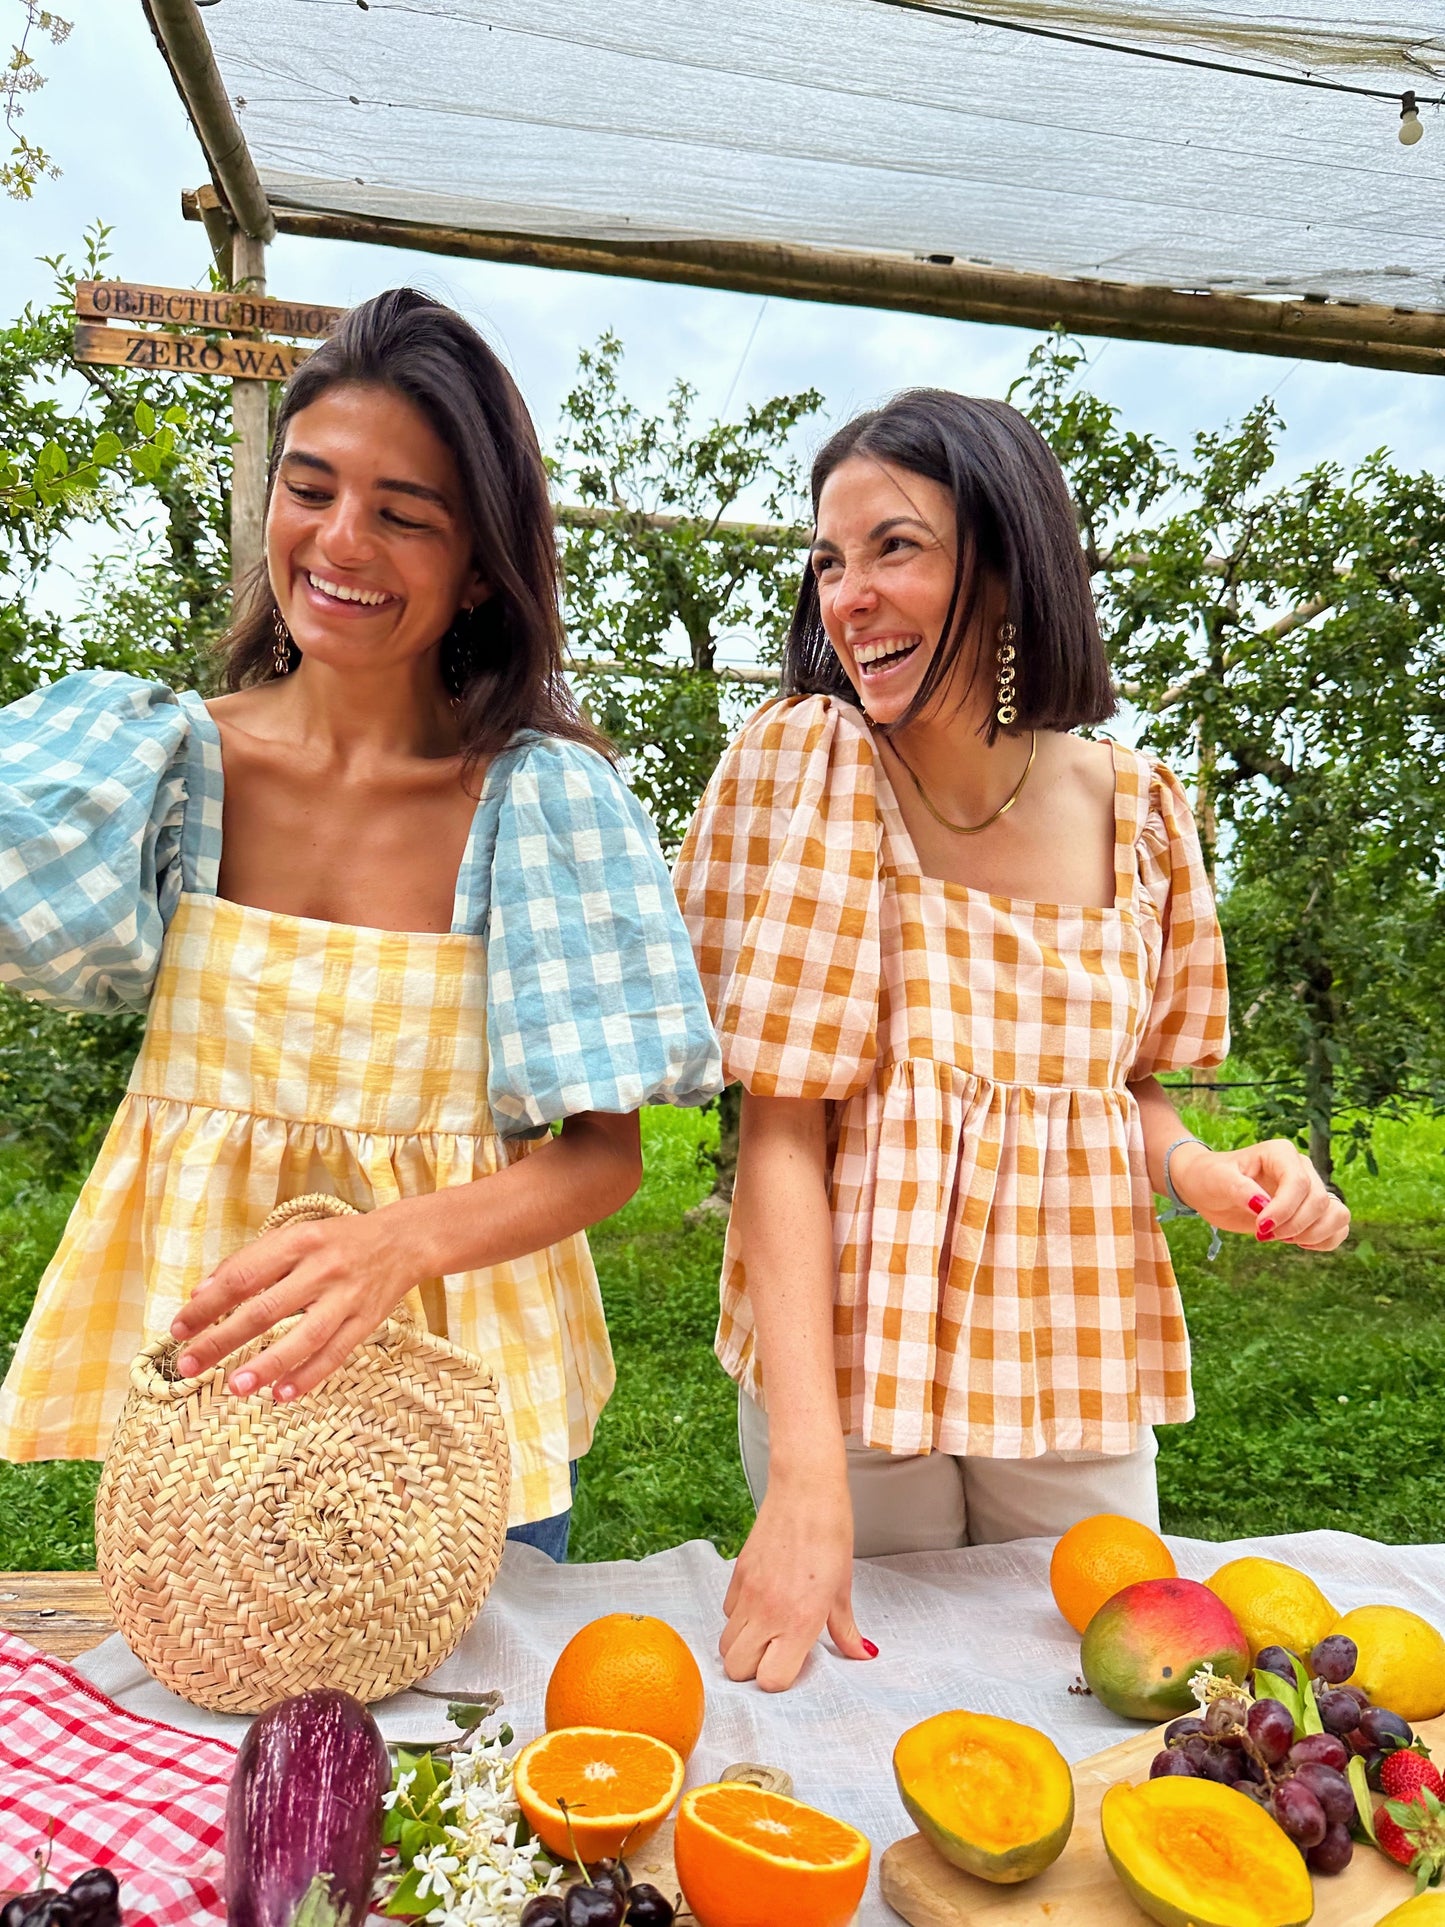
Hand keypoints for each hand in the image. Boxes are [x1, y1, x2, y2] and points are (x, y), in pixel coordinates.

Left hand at [170, 1207, 421, 1400]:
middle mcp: (323, 1268)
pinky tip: (281, 1395)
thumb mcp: (294, 1237)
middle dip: (223, 1340)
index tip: (179, 1330)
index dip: (207, 1305)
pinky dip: (308, 1376)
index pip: (242, 1276)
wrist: (403, 1241)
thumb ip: (249, 1262)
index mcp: (299, 1241)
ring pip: (303, 1336)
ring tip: (234, 1387)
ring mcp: (347, 1297)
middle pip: (266, 1309)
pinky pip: (335, 1353)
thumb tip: (201, 1294)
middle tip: (188, 1366)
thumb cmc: (335, 1241)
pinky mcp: (366, 1321)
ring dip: (267, 1364)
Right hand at [719, 1467, 873, 1690]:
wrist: (805, 1491)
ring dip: (743, 1645)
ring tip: (768, 1629)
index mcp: (800, 1620)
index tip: (794, 1664)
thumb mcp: (843, 1587)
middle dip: (753, 1670)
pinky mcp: (736, 1574)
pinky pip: (726, 1611)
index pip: (770, 1680)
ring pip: (725, 1644)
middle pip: (736, 1670)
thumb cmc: (830, 1534)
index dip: (780, 1679)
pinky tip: (761, 1601)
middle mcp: (768, 1612)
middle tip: (776, 1652)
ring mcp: (748, 1593)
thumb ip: (845, 1628)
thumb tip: (861, 1653)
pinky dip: (739, 1616)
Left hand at [1170, 1138, 1350, 1250]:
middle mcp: (1302, 1168)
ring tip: (1283, 1239)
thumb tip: (1262, 1205)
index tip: (1261, 1228)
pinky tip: (1299, 1244)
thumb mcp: (1218, 1180)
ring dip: (1313, 1234)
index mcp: (1280, 1153)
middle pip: (1319, 1201)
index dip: (1285, 1210)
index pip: (1299, 1182)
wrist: (1208, 1189)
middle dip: (1293, 1226)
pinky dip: (1325, 1241)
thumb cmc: (1210, 1177)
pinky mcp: (1312, 1210)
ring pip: (1338, 1214)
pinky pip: (1339, 1226)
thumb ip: (1240, 1189)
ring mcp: (1311, 1189)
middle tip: (1263, 1235)